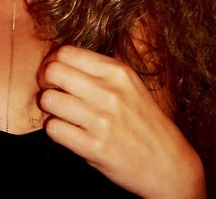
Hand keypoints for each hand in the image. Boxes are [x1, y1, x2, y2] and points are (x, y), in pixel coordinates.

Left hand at [38, 45, 205, 198]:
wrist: (169, 164)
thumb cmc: (143, 121)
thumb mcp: (128, 85)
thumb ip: (98, 71)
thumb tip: (59, 60)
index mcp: (117, 72)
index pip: (66, 52)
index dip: (54, 62)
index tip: (57, 74)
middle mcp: (109, 92)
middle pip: (53, 72)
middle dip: (46, 81)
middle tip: (53, 91)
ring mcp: (102, 120)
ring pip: (49, 100)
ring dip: (50, 108)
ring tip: (61, 113)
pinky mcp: (95, 148)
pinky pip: (54, 129)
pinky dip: (55, 130)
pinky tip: (67, 131)